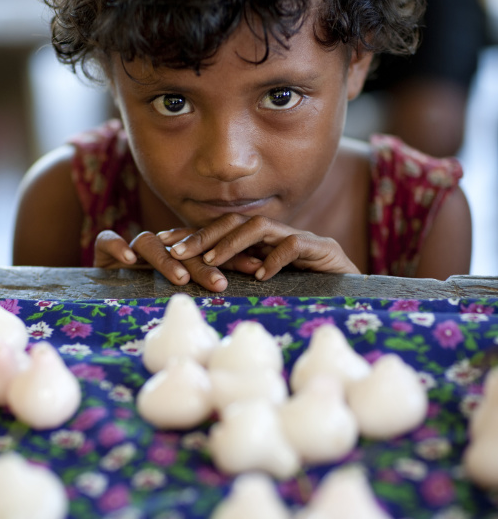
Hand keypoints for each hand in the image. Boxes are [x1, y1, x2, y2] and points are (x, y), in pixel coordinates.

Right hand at [93, 229, 263, 291]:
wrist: (100, 292)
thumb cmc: (147, 299)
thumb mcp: (181, 298)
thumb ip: (207, 295)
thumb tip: (243, 306)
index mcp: (180, 255)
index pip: (209, 250)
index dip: (232, 258)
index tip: (255, 269)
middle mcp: (158, 247)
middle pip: (183, 248)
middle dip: (203, 264)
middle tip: (220, 284)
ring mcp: (131, 248)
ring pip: (149, 242)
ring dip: (166, 259)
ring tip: (180, 278)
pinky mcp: (104, 249)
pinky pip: (108, 240)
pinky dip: (117, 245)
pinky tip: (128, 259)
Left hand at [158, 214, 359, 279]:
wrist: (356, 296)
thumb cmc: (309, 295)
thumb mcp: (268, 290)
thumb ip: (241, 282)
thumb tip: (199, 288)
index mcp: (262, 243)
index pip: (222, 230)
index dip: (192, 234)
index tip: (162, 242)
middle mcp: (278, 235)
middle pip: (235, 222)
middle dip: (204, 235)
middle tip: (178, 252)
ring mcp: (300, 239)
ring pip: (260, 227)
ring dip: (233, 243)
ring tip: (213, 261)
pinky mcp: (322, 249)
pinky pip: (295, 246)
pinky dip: (276, 258)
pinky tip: (262, 275)